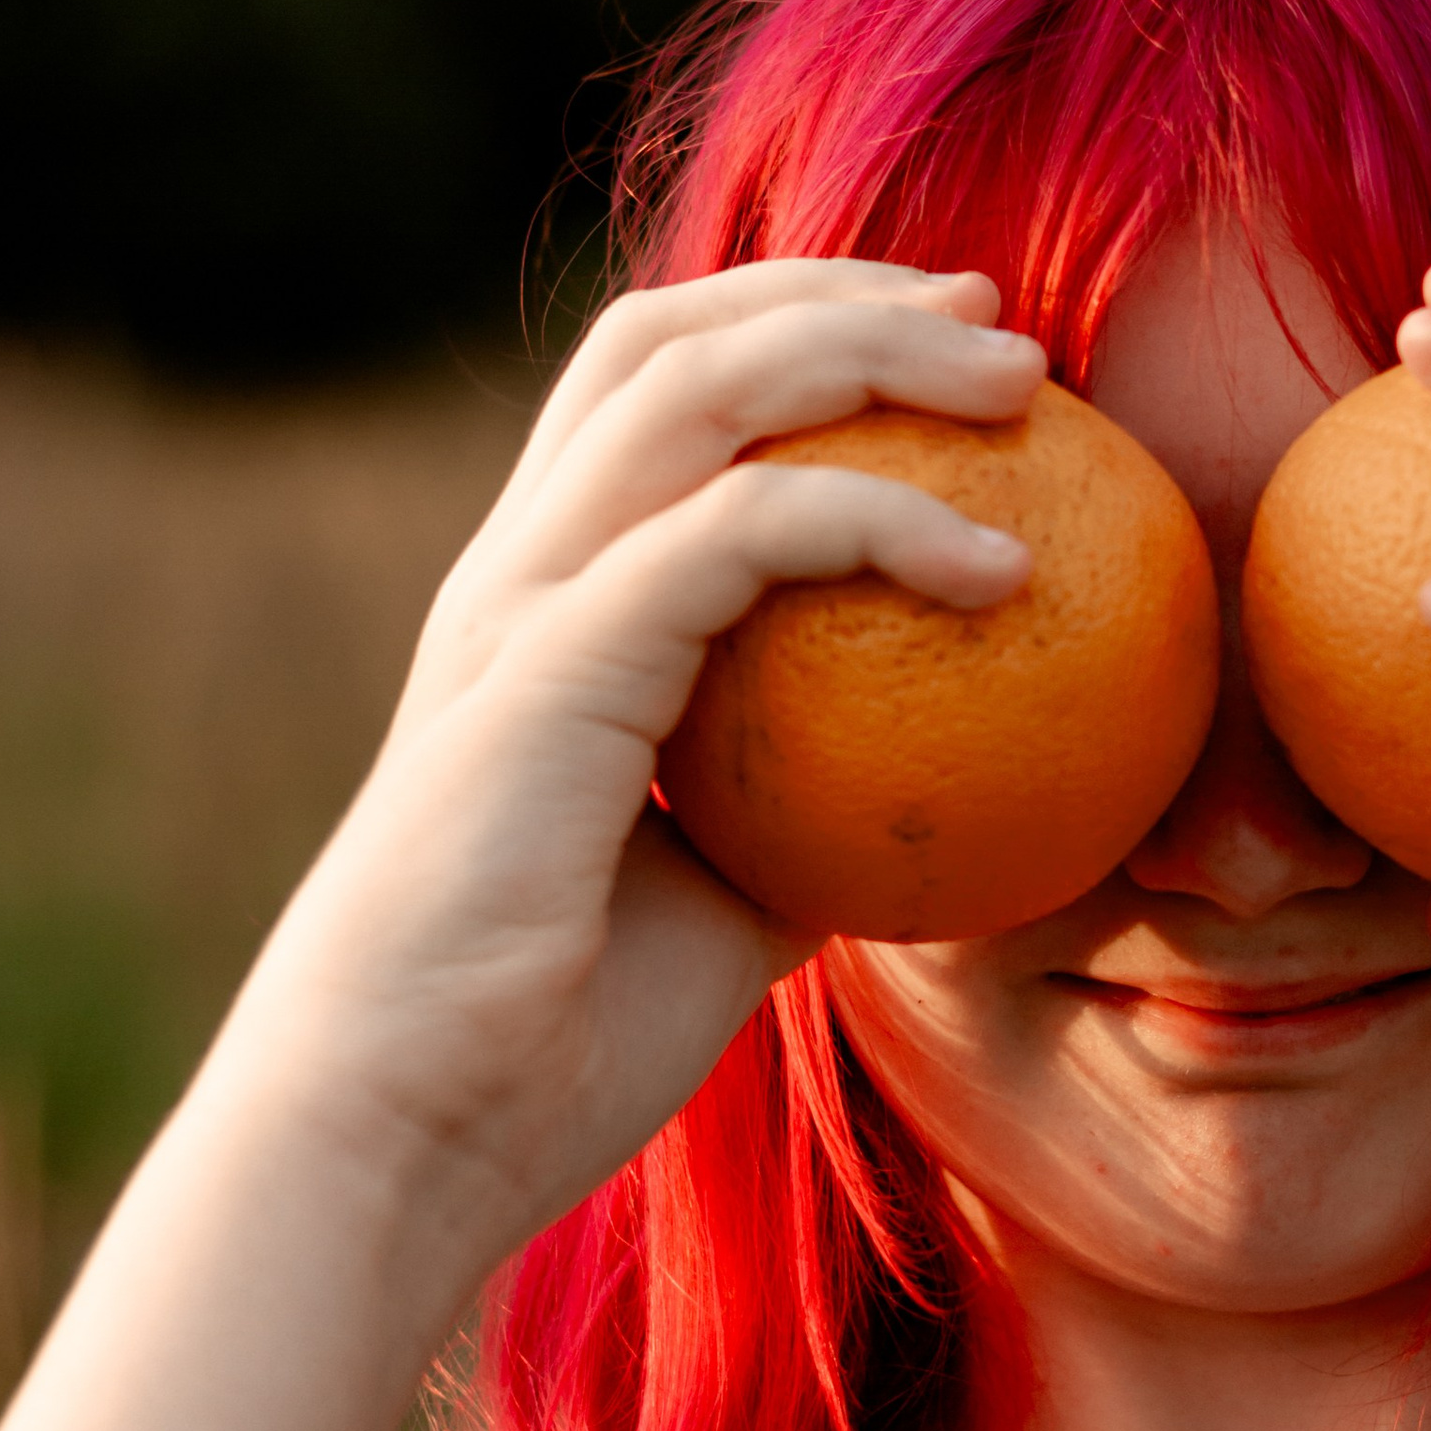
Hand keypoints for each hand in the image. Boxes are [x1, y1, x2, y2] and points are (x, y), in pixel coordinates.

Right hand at [212, 260, 1044, 1271]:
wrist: (407, 1137)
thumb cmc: (550, 1051)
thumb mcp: (725, 909)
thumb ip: (810, 822)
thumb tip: (953, 800)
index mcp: (541, 611)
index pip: (650, 394)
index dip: (794, 330)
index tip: (955, 354)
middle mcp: (516, 578)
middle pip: (669, 340)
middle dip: (841, 293)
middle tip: (1003, 324)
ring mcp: (521, 611)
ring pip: (697, 390)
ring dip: (871, 355)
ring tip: (1023, 389)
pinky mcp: (549, 671)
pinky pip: (738, 538)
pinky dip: (880, 522)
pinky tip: (1002, 573)